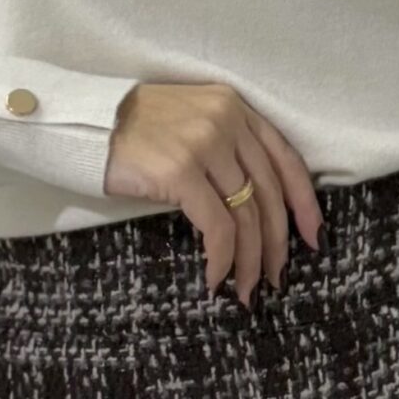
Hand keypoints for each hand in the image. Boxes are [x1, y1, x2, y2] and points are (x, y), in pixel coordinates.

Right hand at [103, 81, 322, 306]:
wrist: (84, 122)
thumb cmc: (134, 131)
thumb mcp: (192, 122)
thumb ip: (226, 147)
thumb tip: (254, 205)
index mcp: (235, 108)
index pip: (286, 159)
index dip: (304, 203)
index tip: (314, 237)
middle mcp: (226, 121)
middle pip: (270, 193)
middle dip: (276, 244)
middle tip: (276, 278)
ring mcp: (205, 145)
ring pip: (246, 215)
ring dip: (250, 261)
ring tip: (246, 290)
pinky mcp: (180, 172)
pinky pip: (217, 227)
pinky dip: (221, 259)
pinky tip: (214, 279)